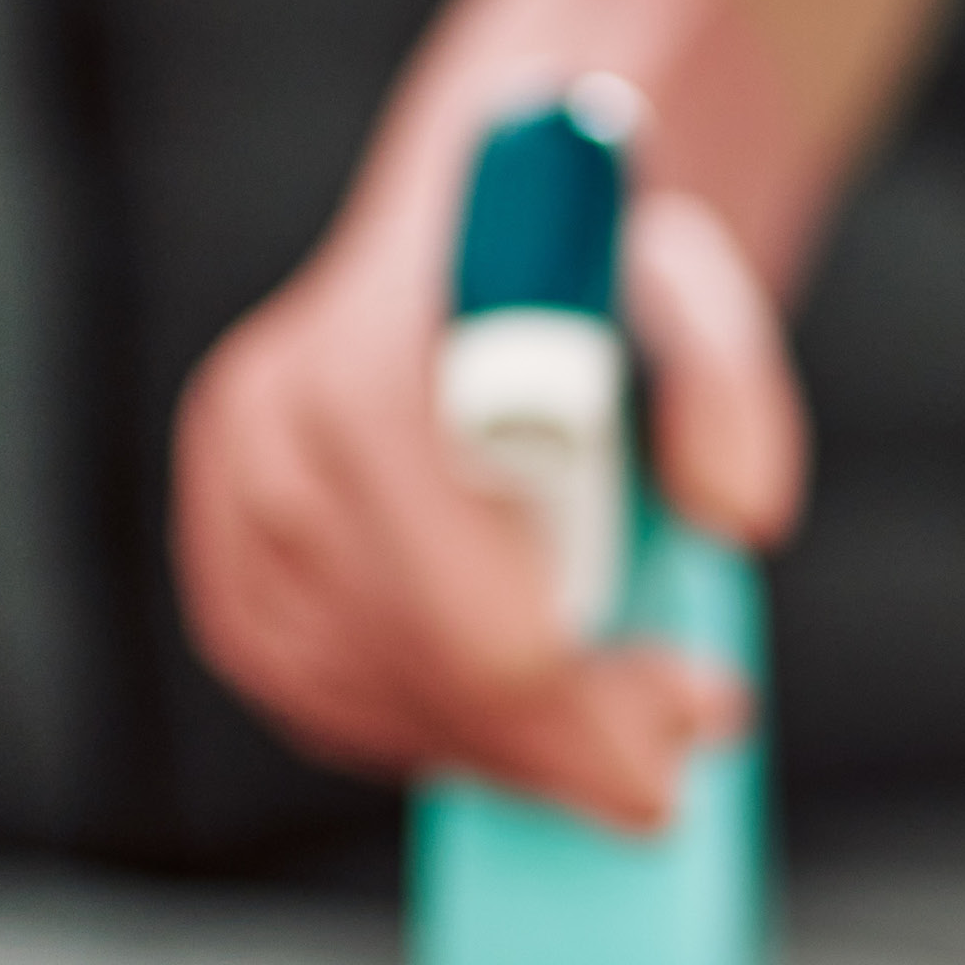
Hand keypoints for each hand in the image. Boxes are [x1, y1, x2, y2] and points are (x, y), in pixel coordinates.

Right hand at [173, 0, 819, 830]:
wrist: (505, 210)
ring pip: (355, 697)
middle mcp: (275, 430)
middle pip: (416, 672)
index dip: (583, 709)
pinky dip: (418, 722)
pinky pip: (308, 687)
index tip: (692, 724)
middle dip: (559, 739)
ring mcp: (236, 494)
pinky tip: (511, 713)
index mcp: (375, 372)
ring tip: (612, 729)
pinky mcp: (229, 547)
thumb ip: (730, 385)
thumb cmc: (605, 256)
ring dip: (495, 743)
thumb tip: (736, 513)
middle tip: (674, 754)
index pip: (469, 619)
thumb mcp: (700, 286)